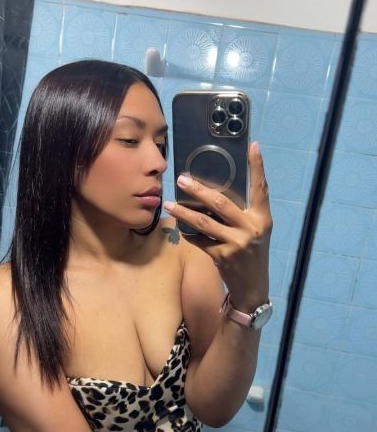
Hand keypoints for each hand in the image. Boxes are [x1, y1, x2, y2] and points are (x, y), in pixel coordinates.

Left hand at [163, 141, 271, 311]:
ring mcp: (236, 243)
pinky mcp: (222, 257)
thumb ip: (244, 211)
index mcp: (263, 218)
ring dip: (184, 212)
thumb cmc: (252, 252)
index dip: (258, 167)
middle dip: (199, 190)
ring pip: (204, 223)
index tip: (253, 146)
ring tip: (170, 204)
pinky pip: (199, 241)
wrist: (253, 286)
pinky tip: (180, 229)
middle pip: (221, 203)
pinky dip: (188, 234)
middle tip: (182, 179)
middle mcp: (251, 228)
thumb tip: (217, 191)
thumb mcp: (256, 230)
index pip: (262, 188)